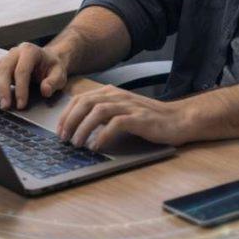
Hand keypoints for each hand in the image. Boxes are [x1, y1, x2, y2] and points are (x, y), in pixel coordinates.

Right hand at [0, 42, 67, 109]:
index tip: (21, 105)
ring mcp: (4, 58)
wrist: (47, 60)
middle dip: (3, 90)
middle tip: (5, 107)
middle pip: (3, 69)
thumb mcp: (59, 74)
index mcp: (29, 51)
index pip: (22, 70)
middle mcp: (14, 52)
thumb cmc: (52, 68)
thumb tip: (45, 90)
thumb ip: (54, 82)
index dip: (20, 89)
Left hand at [57, 85, 194, 150]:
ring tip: (77, 143)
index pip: (81, 99)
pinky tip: (97, 146)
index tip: (59, 130)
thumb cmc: (149, 119)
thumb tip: (79, 125)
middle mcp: (118, 96)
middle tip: (63, 138)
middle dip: (70, 120)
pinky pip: (116, 123)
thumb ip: (104, 113)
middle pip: (85, 102)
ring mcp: (129, 106)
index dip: (67, 114)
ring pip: (98, 111)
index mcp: (111, 93)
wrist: (178, 119)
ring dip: (83, 128)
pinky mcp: (139, 118)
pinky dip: (103, 135)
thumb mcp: (122, 111)